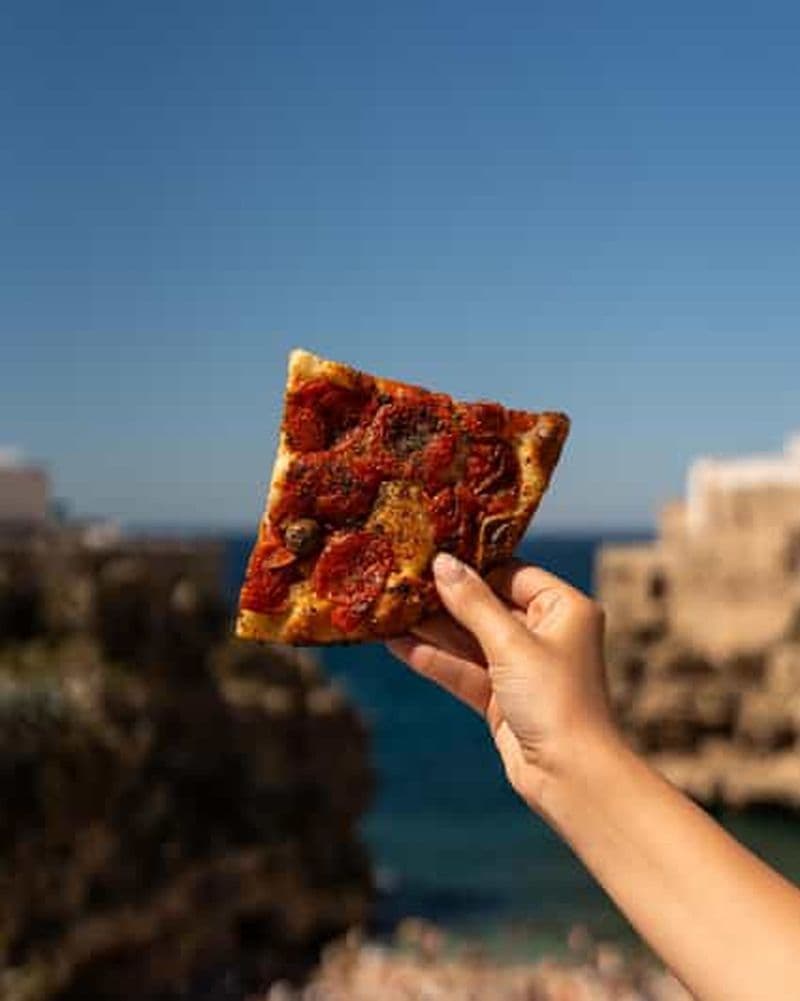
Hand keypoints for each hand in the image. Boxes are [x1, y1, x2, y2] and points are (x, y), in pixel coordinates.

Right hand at [386, 553, 616, 812]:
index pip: (511, 573)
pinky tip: (398, 644)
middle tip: (400, 581)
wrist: (572, 777)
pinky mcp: (502, 698)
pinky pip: (464, 670)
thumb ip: (472, 602)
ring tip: (388, 610)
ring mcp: (522, 668)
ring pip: (469, 640)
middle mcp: (545, 634)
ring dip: (431, 629)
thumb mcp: (510, 643)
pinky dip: (434, 659)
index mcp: (563, 609)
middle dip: (444, 598)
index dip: (472, 565)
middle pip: (486, 606)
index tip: (431, 553)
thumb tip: (442, 562)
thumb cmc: (555, 699)